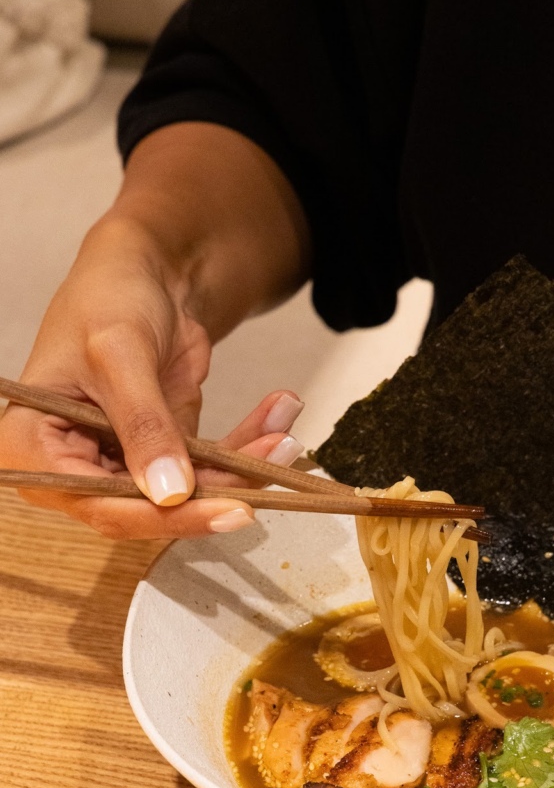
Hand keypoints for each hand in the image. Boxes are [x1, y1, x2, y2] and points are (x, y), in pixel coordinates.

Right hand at [0, 221, 304, 539]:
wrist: (143, 270)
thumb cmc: (108, 297)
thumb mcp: (120, 354)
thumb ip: (143, 425)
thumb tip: (170, 493)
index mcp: (33, 447)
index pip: (101, 504)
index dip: (165, 516)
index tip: (227, 507)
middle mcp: (74, 466)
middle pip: (150, 508)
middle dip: (219, 488)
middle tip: (271, 468)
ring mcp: (122, 461)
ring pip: (189, 491)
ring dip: (243, 465)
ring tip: (285, 434)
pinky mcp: (163, 451)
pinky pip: (209, 464)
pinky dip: (246, 445)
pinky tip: (278, 416)